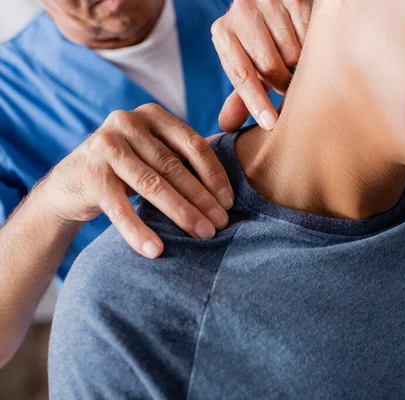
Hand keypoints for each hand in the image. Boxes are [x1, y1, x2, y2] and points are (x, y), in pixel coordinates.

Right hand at [40, 104, 232, 258]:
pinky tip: (156, 250)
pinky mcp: (89, 174)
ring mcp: (105, 146)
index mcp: (152, 114)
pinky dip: (139, 232)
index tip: (229, 203)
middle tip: (220, 224)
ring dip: (181, 213)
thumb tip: (229, 191)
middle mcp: (127, 122)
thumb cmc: (126, 170)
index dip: (214, 175)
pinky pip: (120, 208)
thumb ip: (183, 158)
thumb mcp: (153, 154)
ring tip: (202, 234)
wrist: (69, 183)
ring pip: (153, 185)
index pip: (193, 145)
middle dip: (202, 199)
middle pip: (174, 166)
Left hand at [212, 0, 312, 131]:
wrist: (269, 2)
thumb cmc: (258, 43)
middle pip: (271, 65)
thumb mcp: (245, 64)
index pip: (241, 75)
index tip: (270, 124)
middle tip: (287, 86)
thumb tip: (227, 126)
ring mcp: (268, 2)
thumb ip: (240, 95)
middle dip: (282, 84)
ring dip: (299, 67)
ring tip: (295, 63)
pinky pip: (309, 36)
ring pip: (293, 53)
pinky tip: (306, 47)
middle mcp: (241, 13)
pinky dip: (311, 49)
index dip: (257, 102)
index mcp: (224, 33)